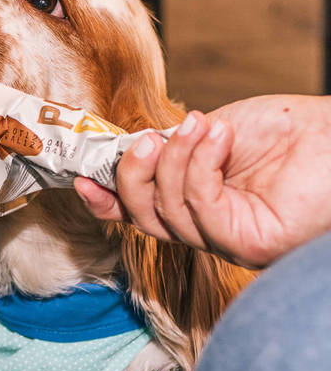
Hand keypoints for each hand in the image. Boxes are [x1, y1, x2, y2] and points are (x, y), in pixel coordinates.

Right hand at [75, 95, 330, 267]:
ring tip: (202, 124)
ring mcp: (230, 243)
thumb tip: (124, 153)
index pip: (142, 215)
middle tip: (150, 137)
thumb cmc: (288, 131)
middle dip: (134, 175)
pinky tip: (220, 138)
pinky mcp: (249, 245)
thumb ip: (167, 150)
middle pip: (144, 219)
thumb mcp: (209, 134)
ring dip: (176, 161)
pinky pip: (200, 210)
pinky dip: (201, 167)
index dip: (106, 202)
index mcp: (200, 207)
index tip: (83, 179)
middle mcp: (212, 232)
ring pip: (167, 214)